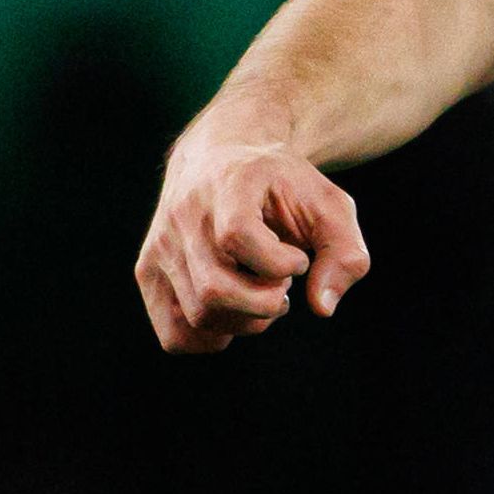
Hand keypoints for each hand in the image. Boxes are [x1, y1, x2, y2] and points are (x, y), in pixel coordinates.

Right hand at [136, 126, 371, 352]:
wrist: (222, 155)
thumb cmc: (281, 185)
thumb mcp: (329, 205)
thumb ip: (345, 253)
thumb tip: (322, 308)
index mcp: (226, 186)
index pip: (237, 237)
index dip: (278, 263)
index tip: (298, 258)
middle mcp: (183, 215)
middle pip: (215, 290)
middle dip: (264, 303)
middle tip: (281, 283)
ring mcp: (160, 245)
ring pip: (198, 317)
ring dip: (244, 321)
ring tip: (258, 291)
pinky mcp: (148, 271)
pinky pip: (175, 335)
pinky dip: (212, 338)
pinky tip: (234, 312)